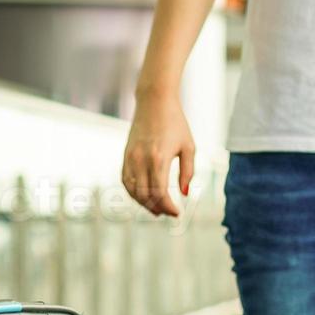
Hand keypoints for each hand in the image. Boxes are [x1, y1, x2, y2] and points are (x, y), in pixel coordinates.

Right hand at [122, 93, 195, 216]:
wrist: (154, 101)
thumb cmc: (176, 123)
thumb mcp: (189, 147)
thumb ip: (188, 172)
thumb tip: (185, 194)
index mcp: (159, 158)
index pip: (160, 193)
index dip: (169, 207)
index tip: (178, 213)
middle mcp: (141, 160)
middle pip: (145, 195)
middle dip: (157, 208)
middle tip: (169, 213)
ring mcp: (130, 157)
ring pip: (132, 190)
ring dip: (144, 203)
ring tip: (157, 209)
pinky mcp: (125, 154)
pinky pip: (125, 180)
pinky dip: (132, 192)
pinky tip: (143, 196)